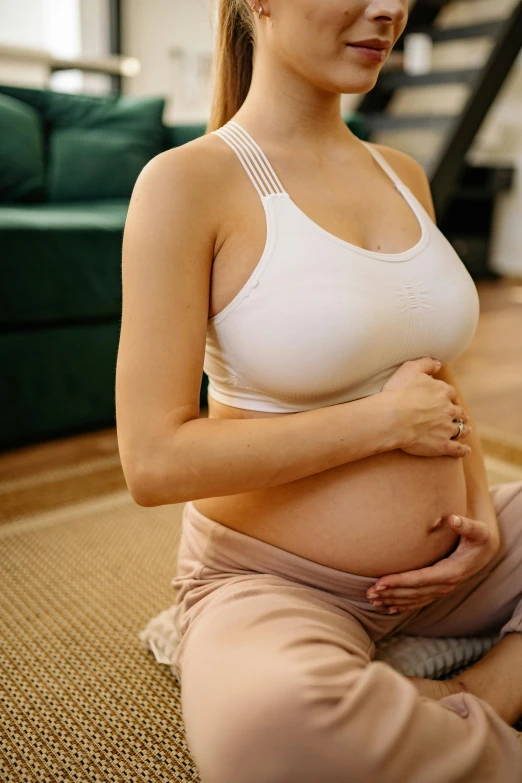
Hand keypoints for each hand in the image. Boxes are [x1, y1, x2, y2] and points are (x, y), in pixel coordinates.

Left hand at [366, 514, 499, 613]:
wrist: (484, 552)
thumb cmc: (478, 538)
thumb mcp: (477, 531)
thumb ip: (466, 525)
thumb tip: (453, 519)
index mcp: (451, 572)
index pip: (420, 579)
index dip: (400, 581)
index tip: (381, 582)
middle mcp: (445, 585)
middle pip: (413, 592)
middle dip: (391, 593)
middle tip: (369, 593)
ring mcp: (441, 590)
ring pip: (413, 599)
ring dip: (392, 600)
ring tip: (372, 600)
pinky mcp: (437, 590)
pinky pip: (418, 601)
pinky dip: (402, 605)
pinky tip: (388, 608)